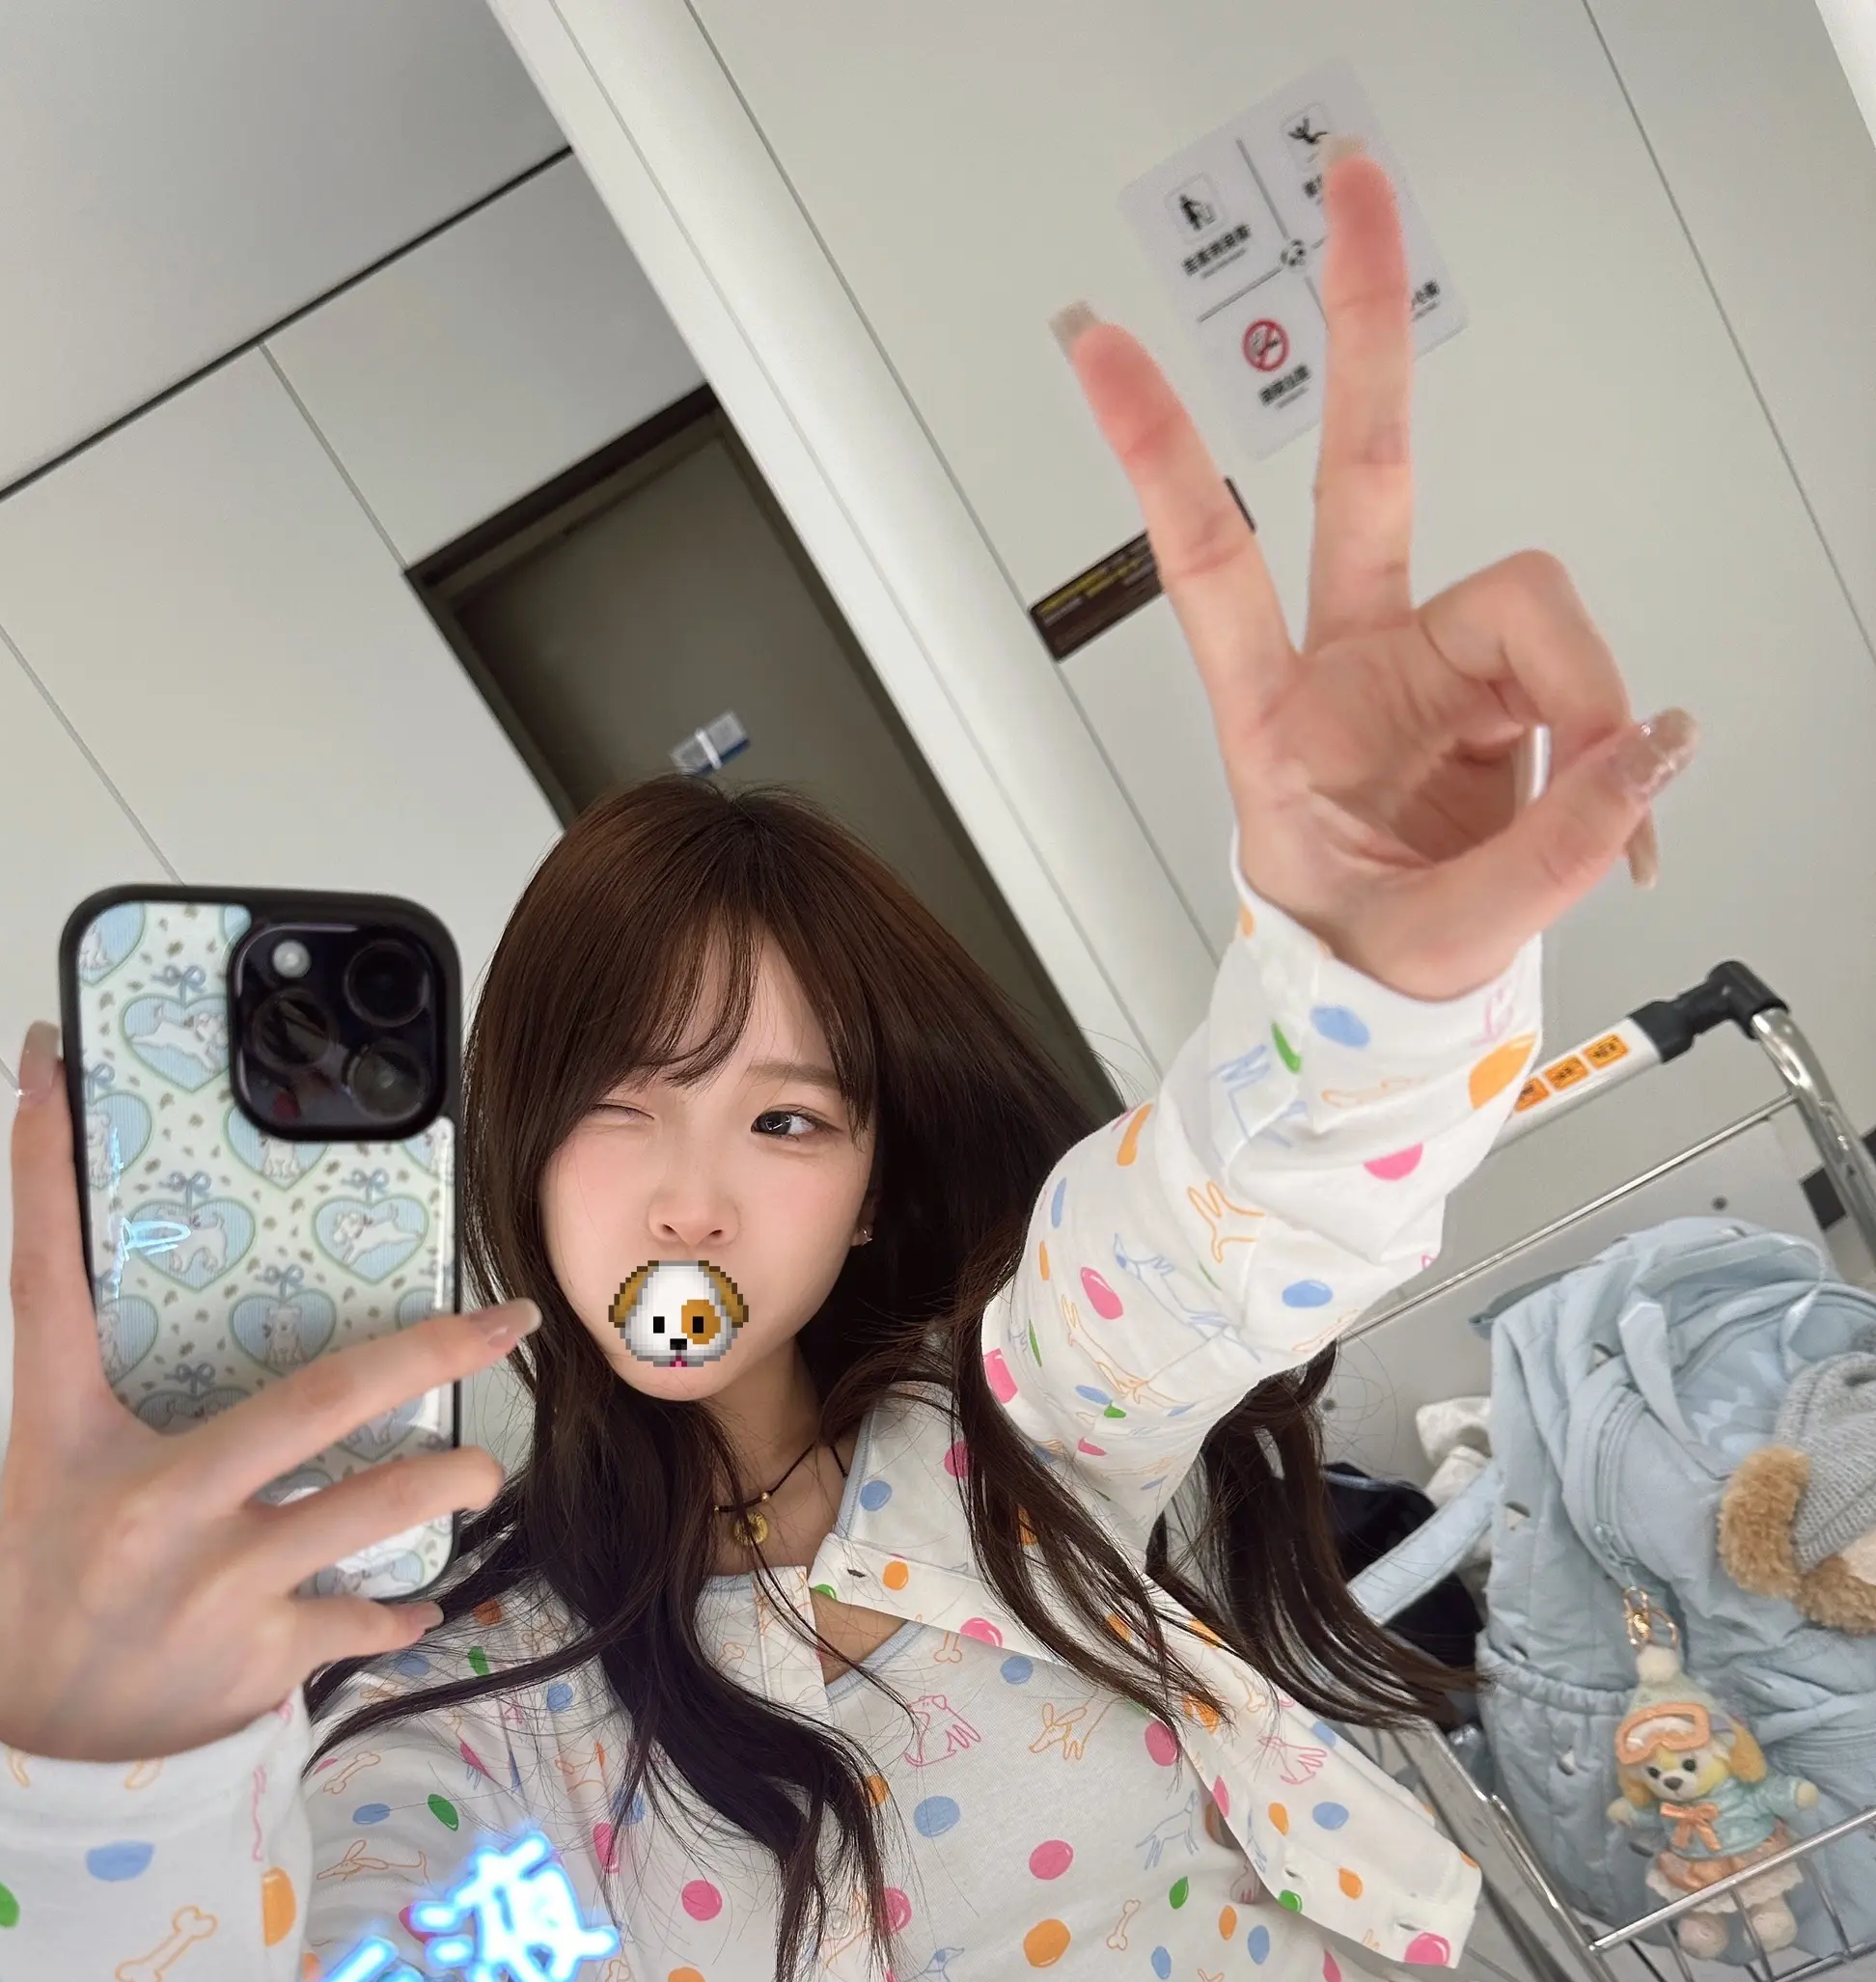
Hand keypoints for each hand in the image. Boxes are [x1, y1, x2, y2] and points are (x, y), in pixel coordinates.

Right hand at [0, 1023, 535, 1761]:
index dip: (47, 1180)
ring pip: (371, 1514)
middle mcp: (158, 1506)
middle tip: (506, 1321)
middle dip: (426, 1356)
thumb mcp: (55, 1461)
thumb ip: (86, 1359)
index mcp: (82, 1438)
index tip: (49, 1076)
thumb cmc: (57, 1581)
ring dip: (445, 1486)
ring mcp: (221, 1585)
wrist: (52, 1741)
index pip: (52, 1287)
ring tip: (479, 1472)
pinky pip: (365, 1614)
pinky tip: (422, 1596)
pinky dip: (399, 1605)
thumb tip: (113, 1257)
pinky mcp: (267, 1653)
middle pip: (312, 1403)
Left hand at [1061, 142, 1696, 1000]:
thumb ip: (1546, 849)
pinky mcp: (1501, 697)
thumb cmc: (1361, 978)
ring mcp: (1431, 674)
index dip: (1163, 456)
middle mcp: (1351, 673)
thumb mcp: (1431, 941)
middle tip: (1359, 187)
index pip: (1208, 567)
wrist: (1390, 1024)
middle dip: (1368, 335)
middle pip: (1368, 475)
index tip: (1104, 347)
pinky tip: (1616, 801)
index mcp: (1277, 725)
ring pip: (1535, 604)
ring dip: (1587, 699)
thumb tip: (1648, 750)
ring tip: (1594, 808)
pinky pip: (1588, 679)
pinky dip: (1620, 744)